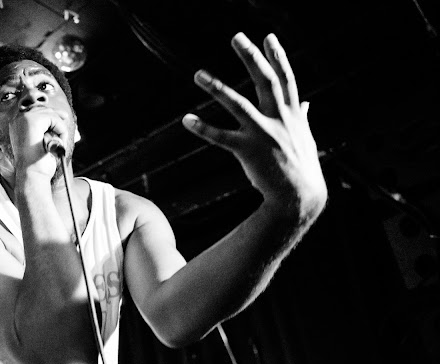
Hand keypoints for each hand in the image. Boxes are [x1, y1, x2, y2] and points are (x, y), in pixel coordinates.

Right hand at [8, 108, 68, 180]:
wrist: (32, 175)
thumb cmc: (38, 163)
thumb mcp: (41, 142)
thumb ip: (45, 128)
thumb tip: (60, 114)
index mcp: (17, 124)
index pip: (36, 110)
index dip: (51, 113)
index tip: (63, 117)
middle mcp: (18, 119)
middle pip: (43, 108)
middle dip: (57, 118)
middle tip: (64, 130)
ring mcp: (24, 118)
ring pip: (50, 113)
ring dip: (59, 128)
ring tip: (58, 144)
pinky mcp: (32, 121)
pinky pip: (54, 118)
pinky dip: (60, 130)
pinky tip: (57, 142)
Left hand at [182, 33, 326, 218]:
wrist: (300, 197)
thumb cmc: (302, 167)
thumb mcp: (306, 138)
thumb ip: (302, 118)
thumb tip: (306, 104)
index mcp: (292, 114)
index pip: (286, 79)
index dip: (277, 56)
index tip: (268, 37)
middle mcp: (280, 119)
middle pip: (265, 81)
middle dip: (251, 58)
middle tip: (236, 37)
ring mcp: (264, 134)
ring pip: (238, 104)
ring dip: (217, 87)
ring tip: (198, 74)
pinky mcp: (249, 151)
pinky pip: (222, 137)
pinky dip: (204, 128)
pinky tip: (187, 119)